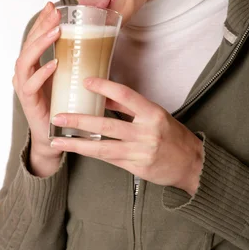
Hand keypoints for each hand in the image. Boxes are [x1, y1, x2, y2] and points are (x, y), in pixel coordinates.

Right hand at [12, 1, 60, 153]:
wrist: (54, 135)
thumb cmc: (60, 105)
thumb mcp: (67, 77)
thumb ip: (72, 61)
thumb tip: (94, 42)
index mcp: (32, 65)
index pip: (34, 38)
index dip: (42, 21)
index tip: (53, 6)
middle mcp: (24, 74)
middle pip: (28, 44)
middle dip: (41, 26)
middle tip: (55, 13)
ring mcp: (24, 87)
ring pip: (25, 61)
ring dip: (40, 44)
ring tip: (55, 31)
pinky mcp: (29, 102)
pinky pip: (30, 85)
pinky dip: (42, 73)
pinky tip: (54, 63)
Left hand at [50, 77, 203, 195]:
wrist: (191, 164)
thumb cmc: (172, 135)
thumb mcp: (155, 115)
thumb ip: (130, 107)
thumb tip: (103, 97)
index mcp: (153, 113)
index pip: (126, 96)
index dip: (105, 87)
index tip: (85, 81)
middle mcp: (147, 132)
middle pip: (108, 124)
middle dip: (80, 120)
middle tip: (58, 114)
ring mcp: (140, 152)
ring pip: (103, 147)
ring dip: (77, 142)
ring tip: (57, 138)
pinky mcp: (136, 168)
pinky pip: (108, 158)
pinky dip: (90, 152)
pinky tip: (74, 148)